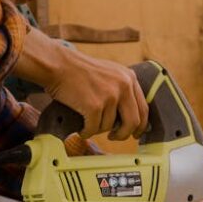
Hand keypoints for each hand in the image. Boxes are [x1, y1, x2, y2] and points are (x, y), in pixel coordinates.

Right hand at [14, 28, 148, 139]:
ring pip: (109, 126)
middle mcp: (123, 86)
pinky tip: (81, 128)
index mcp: (129, 78)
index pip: (143, 108)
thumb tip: (128, 115)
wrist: (59, 65)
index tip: (135, 133)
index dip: (140, 125)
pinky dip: (86, 132)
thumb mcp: (109, 73)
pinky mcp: (94, 106)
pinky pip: (94, 129)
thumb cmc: (79, 70)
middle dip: (123, 134)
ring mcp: (109, 96)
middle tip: (114, 137)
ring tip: (87, 122)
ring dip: (97, 129)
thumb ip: (122, 89)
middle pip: (133, 122)